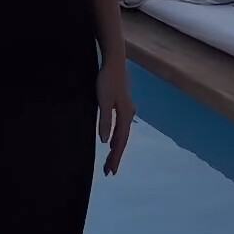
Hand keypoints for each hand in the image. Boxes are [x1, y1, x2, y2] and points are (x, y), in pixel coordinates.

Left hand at [96, 60, 135, 175]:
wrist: (114, 61)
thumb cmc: (108, 80)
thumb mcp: (104, 101)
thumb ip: (105, 121)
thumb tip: (104, 142)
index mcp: (125, 115)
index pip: (120, 142)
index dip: (115, 157)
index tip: (110, 172)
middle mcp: (129, 114)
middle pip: (122, 139)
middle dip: (116, 156)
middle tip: (109, 171)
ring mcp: (127, 109)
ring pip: (122, 133)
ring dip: (116, 147)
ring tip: (111, 160)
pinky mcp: (122, 104)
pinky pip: (121, 126)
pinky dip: (117, 136)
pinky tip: (112, 140)